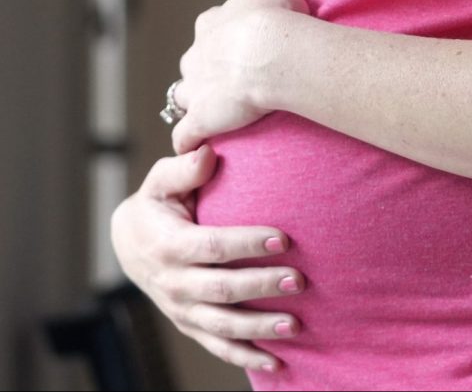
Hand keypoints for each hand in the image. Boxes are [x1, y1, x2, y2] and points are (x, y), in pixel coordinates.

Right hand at [111, 145, 305, 371]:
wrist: (129, 244)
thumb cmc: (157, 207)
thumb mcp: (161, 183)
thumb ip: (183, 168)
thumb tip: (208, 153)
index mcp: (169, 244)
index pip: (212, 246)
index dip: (247, 244)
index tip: (284, 239)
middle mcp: (174, 282)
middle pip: (221, 289)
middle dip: (261, 286)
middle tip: (299, 280)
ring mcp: (182, 308)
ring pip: (222, 324)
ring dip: (259, 327)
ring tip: (295, 324)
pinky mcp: (190, 325)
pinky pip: (217, 346)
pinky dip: (246, 357)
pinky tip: (277, 361)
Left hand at [171, 0, 309, 154]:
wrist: (270, 51)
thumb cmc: (277, 19)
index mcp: (211, 25)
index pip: (208, 31)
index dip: (224, 42)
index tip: (242, 49)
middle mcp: (196, 55)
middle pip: (193, 66)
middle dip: (207, 75)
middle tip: (235, 84)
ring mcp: (195, 89)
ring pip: (184, 99)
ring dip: (196, 107)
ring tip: (216, 120)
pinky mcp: (200, 120)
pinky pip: (185, 137)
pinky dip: (190, 143)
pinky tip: (200, 151)